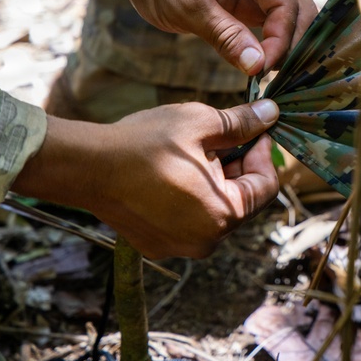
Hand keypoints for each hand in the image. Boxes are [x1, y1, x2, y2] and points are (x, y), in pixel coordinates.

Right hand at [12, 99, 281, 258]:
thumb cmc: (146, 143)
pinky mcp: (157, 245)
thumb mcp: (201, 123)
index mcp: (224, 214)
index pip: (267, 185)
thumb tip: (272, 114)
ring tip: (190, 152)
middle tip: (219, 136)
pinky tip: (169, 172)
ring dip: (212, 181)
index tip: (253, 128)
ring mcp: (180, 247)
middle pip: (241, 200)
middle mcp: (206, 240)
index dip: (263, 152)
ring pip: (214, 210)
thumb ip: (242, 123)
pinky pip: (187, 220)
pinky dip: (188, 197)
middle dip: (237, 166)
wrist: (88, 167)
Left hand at [65, 0, 316, 74]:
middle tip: (277, 78)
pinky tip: (265, 64)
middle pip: (298, 6)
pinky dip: (272, 41)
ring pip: (290, 14)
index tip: (265, 70)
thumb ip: (225, 35)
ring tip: (273, 75)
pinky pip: (272, 18)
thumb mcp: (186, 5)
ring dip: (286, 44)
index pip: (284, 1)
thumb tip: (258, 66)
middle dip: (292, 43)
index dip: (281, 39)